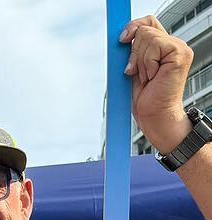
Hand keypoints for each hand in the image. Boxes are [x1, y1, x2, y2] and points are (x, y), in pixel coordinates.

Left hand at [120, 15, 193, 152]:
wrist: (154, 114)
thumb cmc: (144, 95)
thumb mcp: (134, 67)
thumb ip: (133, 50)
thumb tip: (123, 37)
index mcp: (164, 46)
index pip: (148, 22)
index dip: (133, 26)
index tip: (122, 40)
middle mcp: (174, 44)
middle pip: (144, 29)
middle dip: (134, 53)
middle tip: (139, 72)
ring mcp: (179, 48)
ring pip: (147, 37)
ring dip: (140, 61)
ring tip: (148, 77)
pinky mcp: (180, 54)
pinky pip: (154, 46)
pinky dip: (147, 63)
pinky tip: (153, 77)